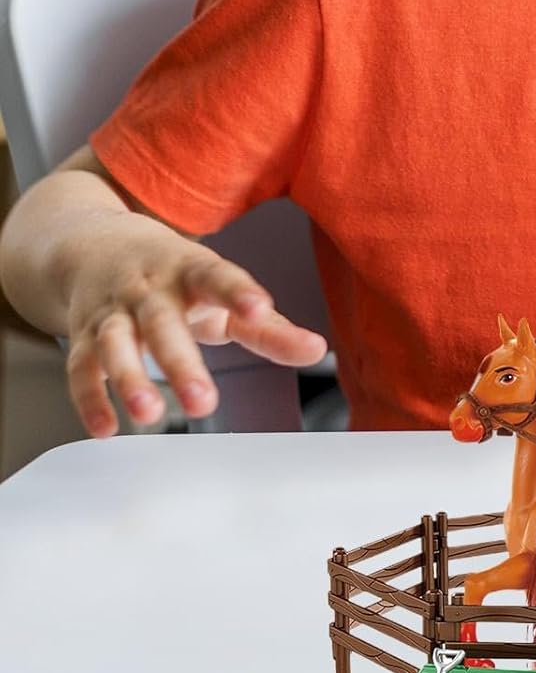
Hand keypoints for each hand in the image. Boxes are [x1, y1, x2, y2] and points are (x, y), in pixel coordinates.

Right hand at [64, 216, 327, 437]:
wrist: (95, 245)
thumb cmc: (175, 276)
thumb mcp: (223, 293)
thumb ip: (269, 328)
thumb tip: (317, 350)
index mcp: (191, 270)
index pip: (217, 276)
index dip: (239, 292)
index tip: (260, 310)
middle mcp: (148, 288)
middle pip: (162, 322)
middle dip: (181, 363)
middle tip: (203, 403)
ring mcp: (112, 310)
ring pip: (114, 343)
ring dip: (129, 379)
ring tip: (149, 414)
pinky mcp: (81, 334)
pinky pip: (80, 367)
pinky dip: (90, 398)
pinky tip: (107, 427)